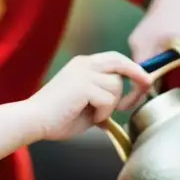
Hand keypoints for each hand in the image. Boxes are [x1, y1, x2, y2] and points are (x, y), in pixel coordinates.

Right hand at [27, 52, 154, 141]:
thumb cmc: (59, 117)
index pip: (116, 59)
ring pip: (116, 86)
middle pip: (121, 64)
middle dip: (137, 78)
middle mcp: (84, 64)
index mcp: (84, 65)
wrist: (34, 121)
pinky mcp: (83, 85)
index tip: (145, 82)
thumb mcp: (87, 104)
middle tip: (142, 92)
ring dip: (111, 106)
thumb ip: (105, 98)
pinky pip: (108, 100)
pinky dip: (103, 113)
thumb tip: (125, 102)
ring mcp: (83, 73)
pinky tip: (90, 118)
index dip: (133, 69)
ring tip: (95, 115)